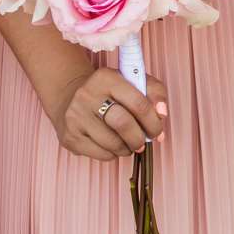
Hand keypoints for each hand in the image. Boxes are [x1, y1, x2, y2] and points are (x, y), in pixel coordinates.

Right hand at [44, 66, 167, 161]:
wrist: (70, 97)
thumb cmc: (110, 92)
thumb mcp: (132, 82)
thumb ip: (154, 92)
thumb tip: (162, 114)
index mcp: (106, 78)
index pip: (138, 103)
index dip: (153, 121)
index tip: (157, 130)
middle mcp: (87, 95)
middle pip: (123, 124)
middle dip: (139, 138)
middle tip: (143, 142)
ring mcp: (76, 116)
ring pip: (112, 143)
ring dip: (127, 149)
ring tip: (128, 144)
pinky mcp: (70, 137)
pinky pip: (101, 154)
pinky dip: (113, 154)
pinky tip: (112, 146)